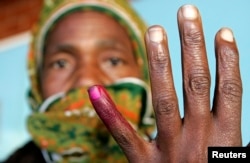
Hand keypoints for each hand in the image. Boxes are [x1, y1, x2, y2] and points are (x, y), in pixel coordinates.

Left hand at [88, 4, 241, 161]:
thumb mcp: (230, 158)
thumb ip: (228, 131)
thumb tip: (228, 103)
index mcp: (226, 140)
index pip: (229, 89)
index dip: (228, 59)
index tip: (222, 31)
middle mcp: (199, 139)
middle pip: (196, 83)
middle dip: (193, 45)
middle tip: (187, 13)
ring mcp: (170, 151)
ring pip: (165, 98)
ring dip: (160, 62)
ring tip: (156, 30)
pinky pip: (124, 136)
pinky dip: (108, 113)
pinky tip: (94, 90)